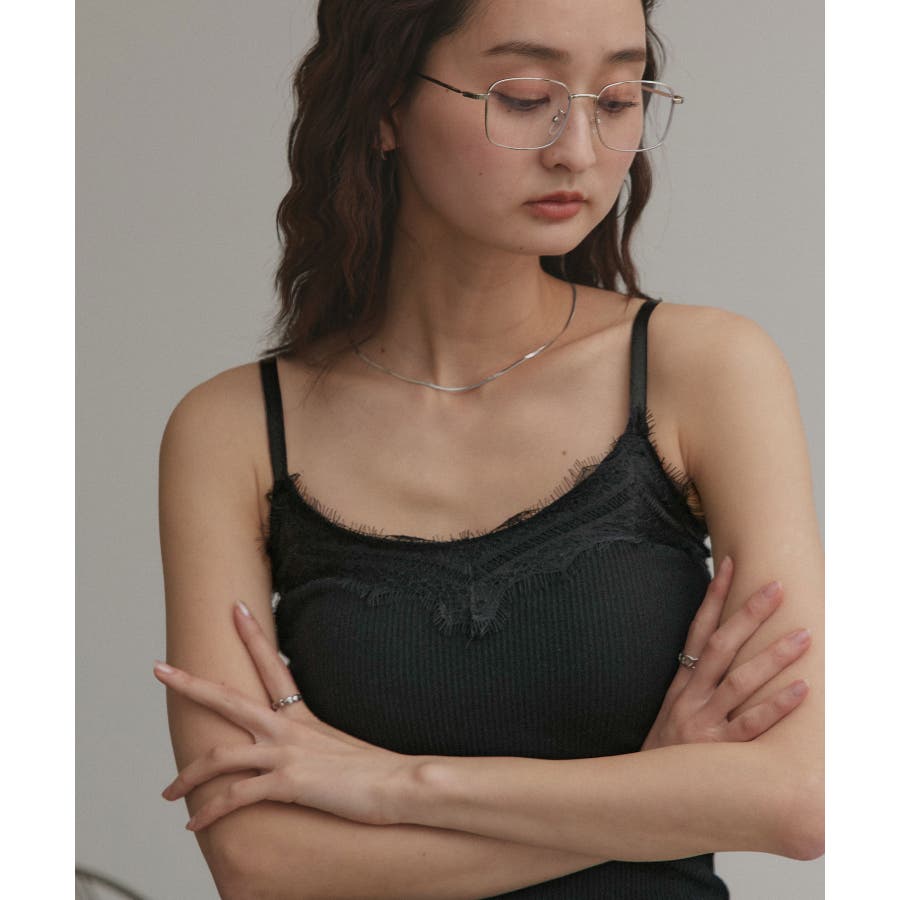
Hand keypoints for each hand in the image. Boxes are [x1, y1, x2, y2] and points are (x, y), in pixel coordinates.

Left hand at [155, 603, 411, 830]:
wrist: (398, 784)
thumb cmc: (376, 770)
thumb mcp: (340, 746)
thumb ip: (316, 745)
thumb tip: (308, 752)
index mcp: (302, 716)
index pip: (272, 665)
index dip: (252, 635)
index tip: (236, 609)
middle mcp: (288, 728)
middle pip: (228, 698)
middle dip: (189, 683)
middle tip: (159, 668)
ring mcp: (286, 753)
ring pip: (220, 757)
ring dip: (188, 776)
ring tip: (167, 792)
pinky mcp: (287, 782)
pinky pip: (236, 797)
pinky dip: (210, 812)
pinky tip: (194, 826)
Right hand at [641, 555, 810, 751]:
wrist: (643, 795)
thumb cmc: (667, 752)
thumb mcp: (673, 712)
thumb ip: (695, 685)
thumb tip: (719, 654)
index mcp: (681, 684)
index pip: (697, 629)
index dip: (713, 597)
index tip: (728, 565)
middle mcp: (692, 697)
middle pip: (721, 646)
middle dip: (749, 614)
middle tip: (777, 588)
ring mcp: (705, 722)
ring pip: (741, 681)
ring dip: (773, 656)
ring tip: (804, 636)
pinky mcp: (719, 751)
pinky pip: (753, 725)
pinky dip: (776, 706)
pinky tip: (802, 691)